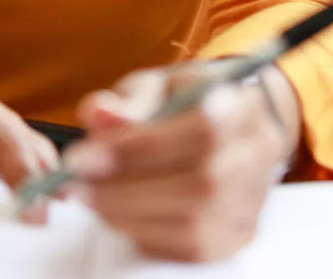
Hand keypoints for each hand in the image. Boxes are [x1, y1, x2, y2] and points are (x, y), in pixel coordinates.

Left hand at [67, 64, 301, 259]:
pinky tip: (119, 214)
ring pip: (195, 224)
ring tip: (91, 197)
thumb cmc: (186, 101)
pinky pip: (193, 248)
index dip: (138, 148)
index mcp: (240, 106)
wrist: (231, 125)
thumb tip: (100, 116)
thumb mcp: (157, 85)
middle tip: (76, 184)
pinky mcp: (239, 233)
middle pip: (199, 185)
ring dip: (130, 215)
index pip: (200, 131)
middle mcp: (256, 156)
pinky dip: (148, 234)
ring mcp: (253, 200)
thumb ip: (128, 100)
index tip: (82, 157)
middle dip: (125, 189)